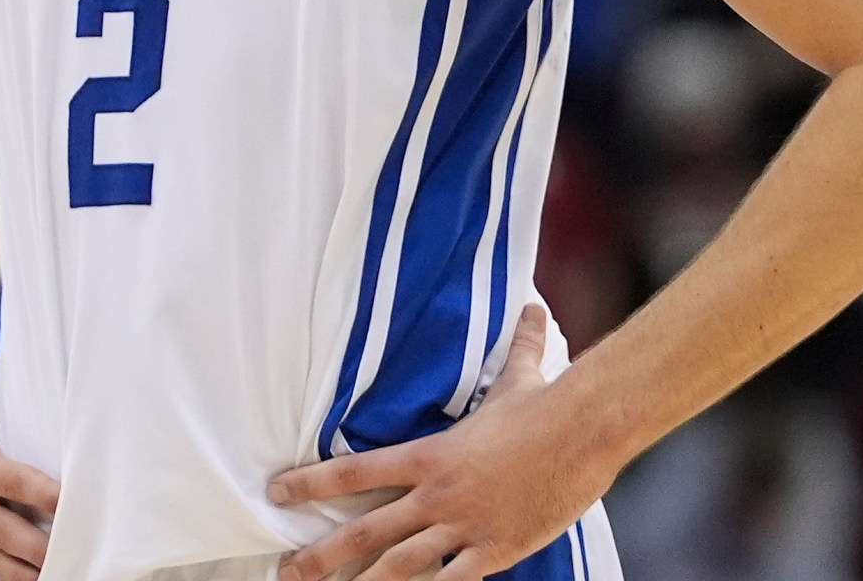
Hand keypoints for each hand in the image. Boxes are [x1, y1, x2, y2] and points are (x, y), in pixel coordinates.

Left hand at [266, 306, 617, 580]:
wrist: (584, 431)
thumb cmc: (546, 405)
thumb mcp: (520, 376)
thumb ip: (516, 348)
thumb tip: (531, 308)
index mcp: (430, 455)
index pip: (356, 470)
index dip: (312, 483)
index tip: (278, 493)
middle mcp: (438, 495)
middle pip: (365, 531)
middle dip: (322, 555)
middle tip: (287, 570)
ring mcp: (464, 527)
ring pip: (399, 567)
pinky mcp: (495, 552)